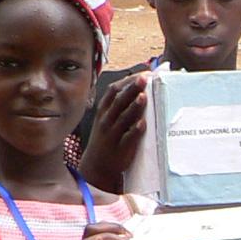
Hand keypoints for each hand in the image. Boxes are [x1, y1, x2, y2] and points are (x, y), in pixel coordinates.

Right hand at [78, 72, 148, 189]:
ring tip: (143, 96)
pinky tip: (143, 123)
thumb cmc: (106, 138)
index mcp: (104, 111)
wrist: (97, 165)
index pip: (113, 91)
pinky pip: (128, 138)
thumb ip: (118, 105)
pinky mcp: (121, 148)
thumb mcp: (105, 119)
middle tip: (144, 78)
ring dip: (134, 107)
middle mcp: (107, 120)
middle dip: (132, 89)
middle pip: (119, 101)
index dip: (127, 81)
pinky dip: (135, 130)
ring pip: (123, 118)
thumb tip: (137, 89)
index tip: (141, 74)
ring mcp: (113, 134)